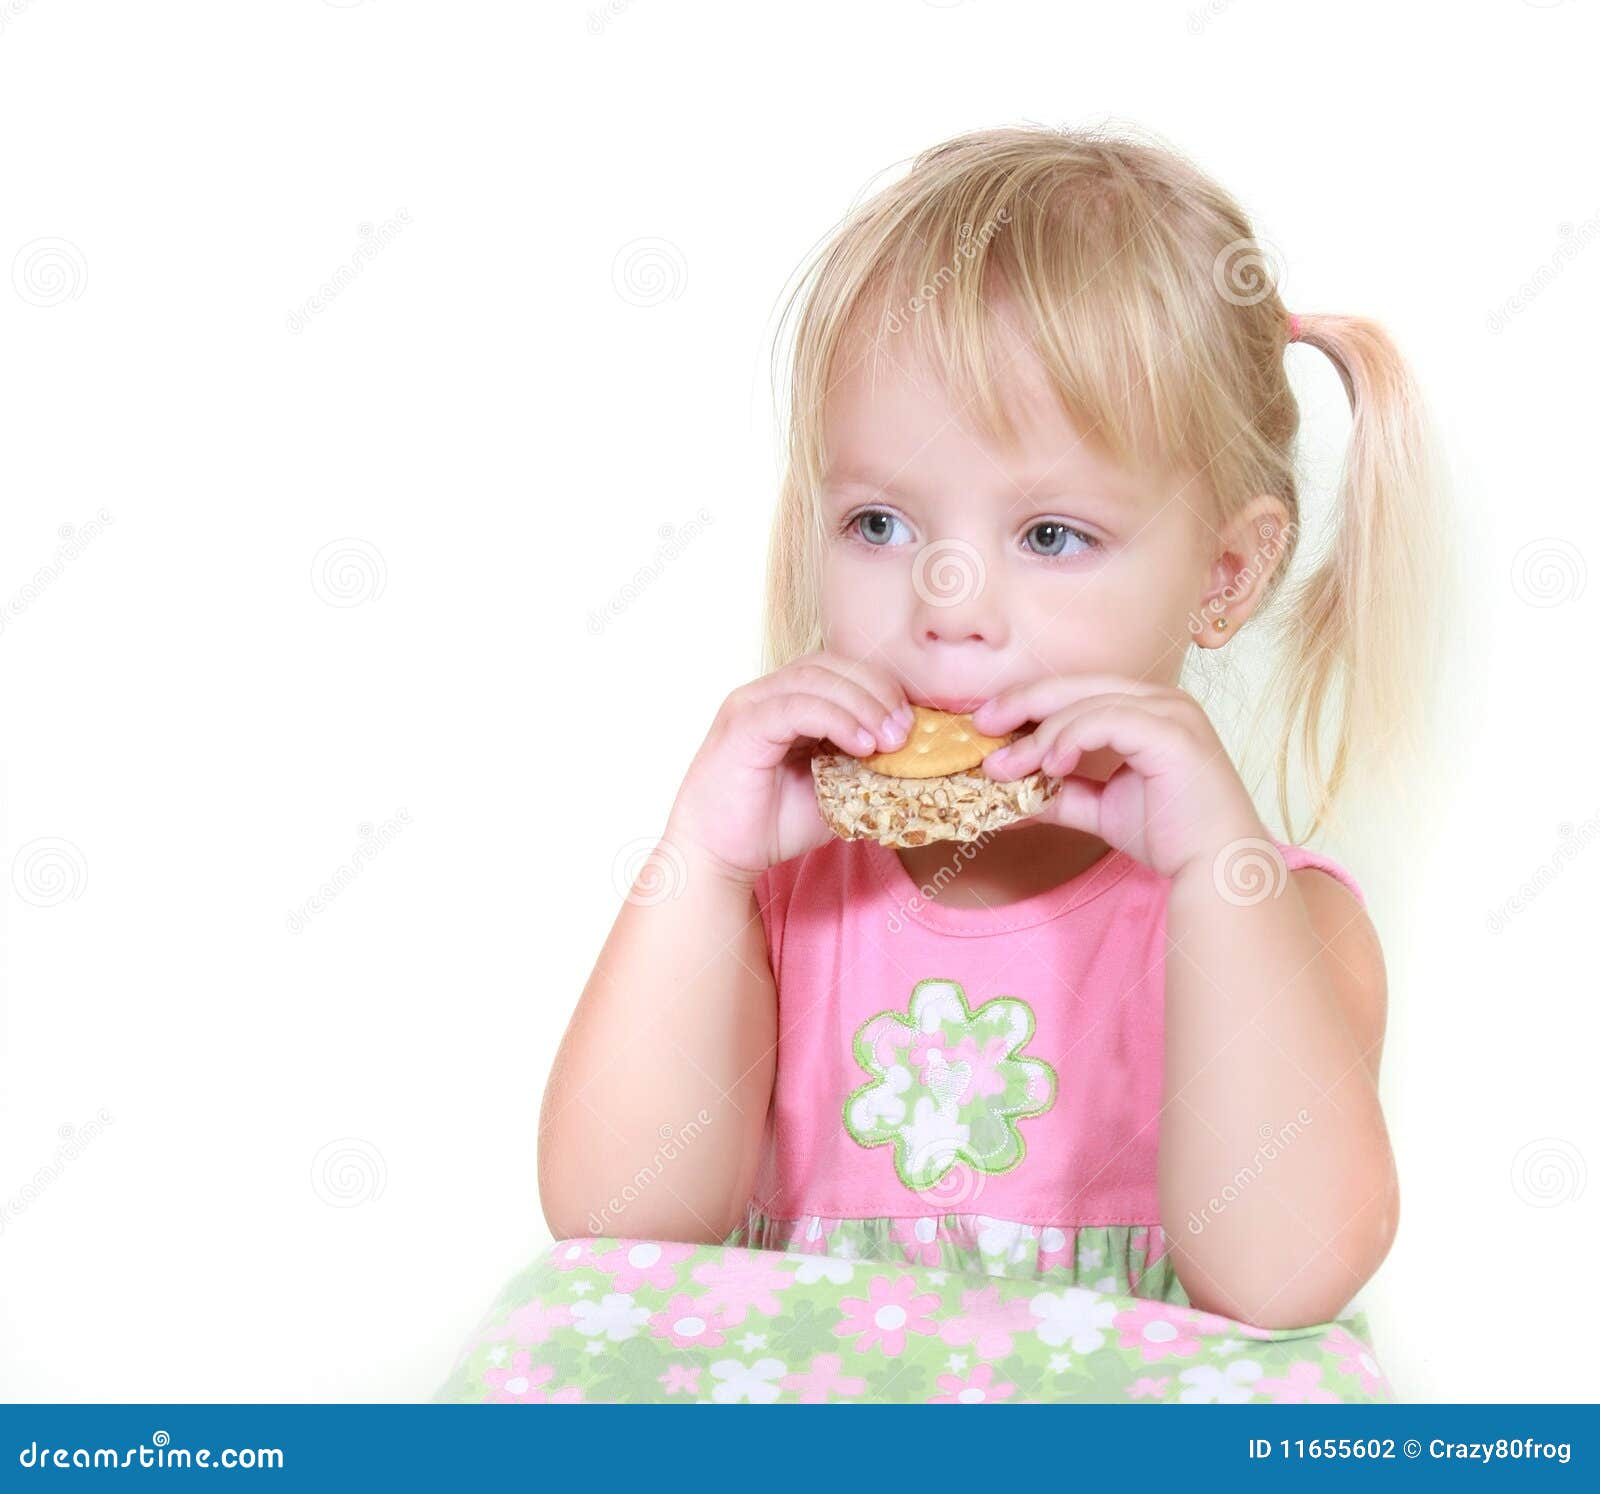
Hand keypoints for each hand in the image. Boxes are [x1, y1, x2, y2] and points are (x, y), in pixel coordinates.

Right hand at [664, 651, 913, 885]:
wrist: (719, 857)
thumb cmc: (772, 825)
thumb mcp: (836, 790)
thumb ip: (866, 767)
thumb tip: (917, 758)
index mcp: (787, 700)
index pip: (840, 668)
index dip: (880, 686)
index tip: (912, 723)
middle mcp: (767, 693)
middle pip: (831, 664)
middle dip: (877, 690)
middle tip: (906, 730)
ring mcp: (751, 704)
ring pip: (816, 679)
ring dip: (862, 704)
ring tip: (890, 740)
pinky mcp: (742, 725)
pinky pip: (796, 707)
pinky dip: (836, 720)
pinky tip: (862, 745)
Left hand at [971, 674, 1269, 879]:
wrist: (1216, 868)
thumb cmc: (1170, 836)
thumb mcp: (1099, 807)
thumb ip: (1059, 792)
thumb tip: (1007, 790)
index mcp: (1147, 708)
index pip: (1076, 691)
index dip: (1028, 702)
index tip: (986, 725)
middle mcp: (1162, 700)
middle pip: (1075, 685)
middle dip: (1021, 704)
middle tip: (980, 726)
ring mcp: (1171, 712)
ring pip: (1086, 703)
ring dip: (1038, 734)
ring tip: (1007, 765)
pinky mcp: (1172, 732)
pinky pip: (1107, 719)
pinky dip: (1070, 738)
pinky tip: (1049, 765)